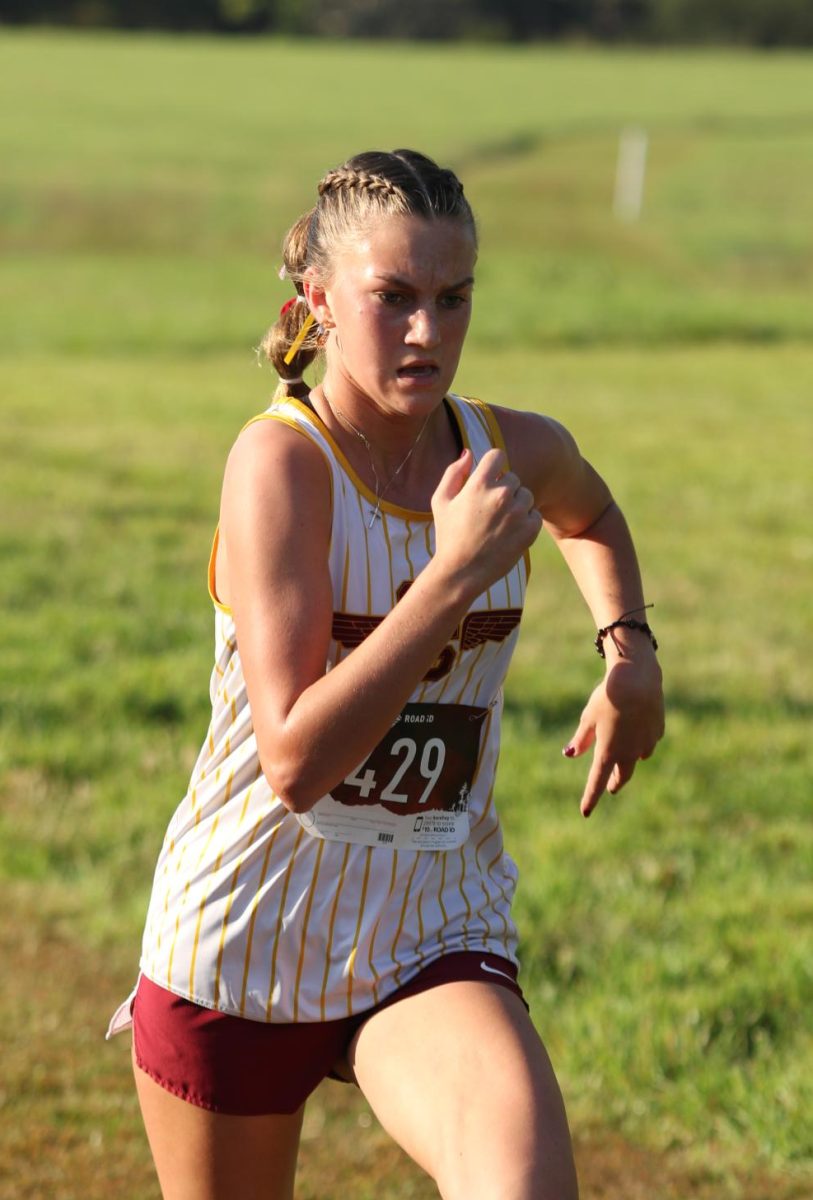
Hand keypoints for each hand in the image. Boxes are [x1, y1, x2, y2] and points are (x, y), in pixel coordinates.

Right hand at [431, 448, 541, 594]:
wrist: (461, 572)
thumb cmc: (448, 535)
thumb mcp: (441, 501)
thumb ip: (453, 473)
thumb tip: (468, 453)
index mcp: (479, 484)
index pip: (497, 456)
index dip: (493, 465)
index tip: (489, 479)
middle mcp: (502, 495)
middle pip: (513, 478)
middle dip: (503, 490)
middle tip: (488, 512)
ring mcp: (518, 512)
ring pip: (526, 495)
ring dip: (516, 505)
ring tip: (498, 524)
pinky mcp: (530, 530)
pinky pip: (535, 515)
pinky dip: (525, 522)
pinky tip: (508, 534)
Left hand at [564, 653, 663, 817]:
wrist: (637, 679)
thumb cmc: (607, 697)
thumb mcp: (588, 718)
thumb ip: (580, 739)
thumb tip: (569, 754)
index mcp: (608, 752)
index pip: (596, 782)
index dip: (590, 798)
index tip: (585, 812)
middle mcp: (629, 753)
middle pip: (622, 776)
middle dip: (615, 782)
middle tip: (610, 786)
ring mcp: (646, 744)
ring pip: (637, 758)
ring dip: (629, 759)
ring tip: (623, 749)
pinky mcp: (657, 732)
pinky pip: (647, 741)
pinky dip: (641, 740)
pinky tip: (637, 726)